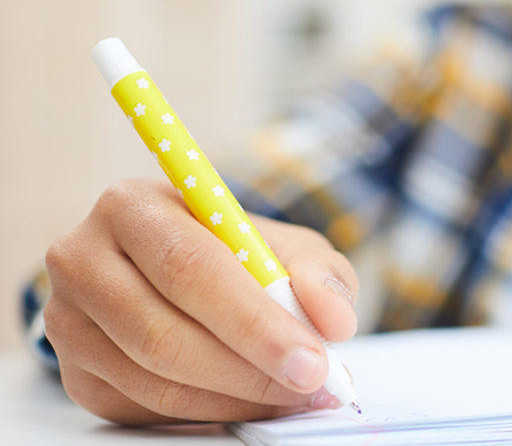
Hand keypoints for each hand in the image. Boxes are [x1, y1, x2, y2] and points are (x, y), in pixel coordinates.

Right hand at [43, 179, 358, 424]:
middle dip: (250, 368)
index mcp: (131, 207)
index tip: (312, 356)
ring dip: (235, 396)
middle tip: (311, 382)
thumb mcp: (287, 246)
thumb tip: (334, 322)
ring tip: (293, 393)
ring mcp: (69, 322)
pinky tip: (253, 400)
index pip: (190, 268)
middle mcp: (83, 260)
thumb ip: (320, 274)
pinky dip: (211, 411)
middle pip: (164, 333)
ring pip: (155, 379)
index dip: (254, 321)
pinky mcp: (77, 374)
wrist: (185, 274)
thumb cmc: (237, 252)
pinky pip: (146, 407)